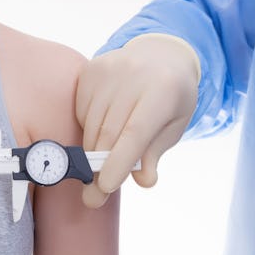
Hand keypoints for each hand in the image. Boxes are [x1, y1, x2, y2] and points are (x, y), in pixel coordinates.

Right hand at [75, 33, 200, 207]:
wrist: (160, 54)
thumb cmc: (170, 97)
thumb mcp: (174, 124)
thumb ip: (155, 152)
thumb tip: (144, 180)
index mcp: (163, 90)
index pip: (135, 132)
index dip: (118, 161)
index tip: (105, 187)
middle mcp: (133, 75)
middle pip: (108, 133)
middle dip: (99, 169)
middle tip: (93, 199)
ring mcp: (108, 70)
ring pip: (91, 125)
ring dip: (94, 151)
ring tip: (104, 162)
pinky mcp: (89, 70)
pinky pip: (81, 112)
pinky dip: (89, 129)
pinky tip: (104, 127)